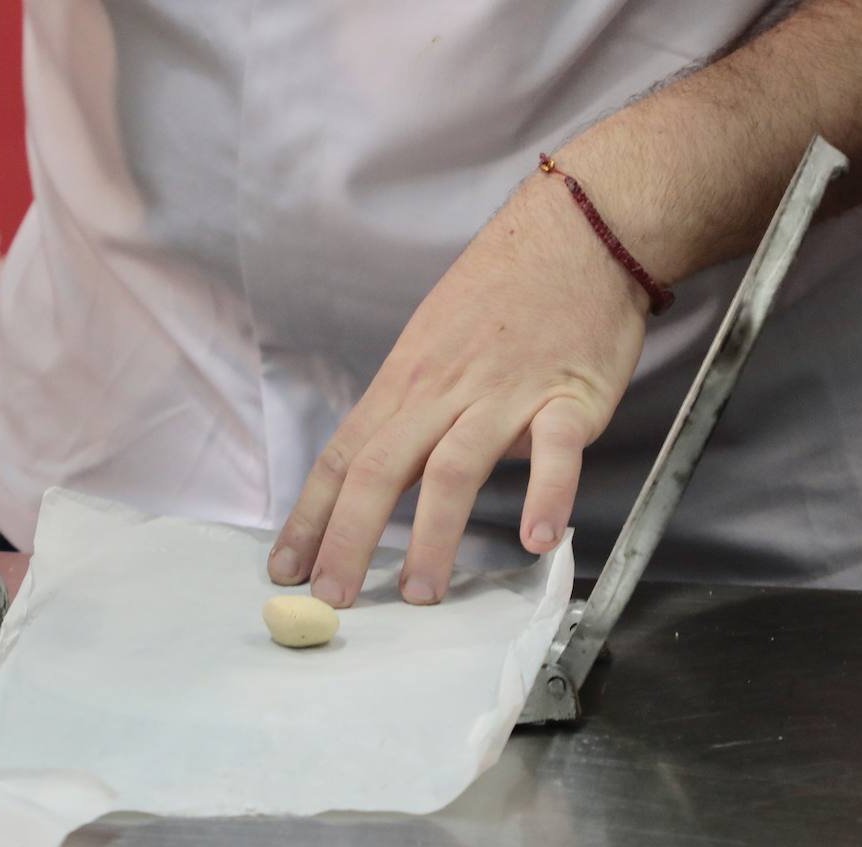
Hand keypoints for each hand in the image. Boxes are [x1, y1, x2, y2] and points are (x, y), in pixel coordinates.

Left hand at [268, 175, 650, 606]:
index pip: (344, 458)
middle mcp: (441, 392)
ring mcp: (503, 394)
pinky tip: (537, 540)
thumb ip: (406, 409)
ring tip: (421, 592)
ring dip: (434, 535)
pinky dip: (546, 494)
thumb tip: (372, 471)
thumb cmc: (499, 290)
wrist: (576, 232)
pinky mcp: (567, 396)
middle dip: (349, 538)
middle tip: (331, 599)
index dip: (311, 517)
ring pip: (454, 467)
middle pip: (381, 470)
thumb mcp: (429, 344)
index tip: (285, 568)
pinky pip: (553, 450)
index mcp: (404, 384)